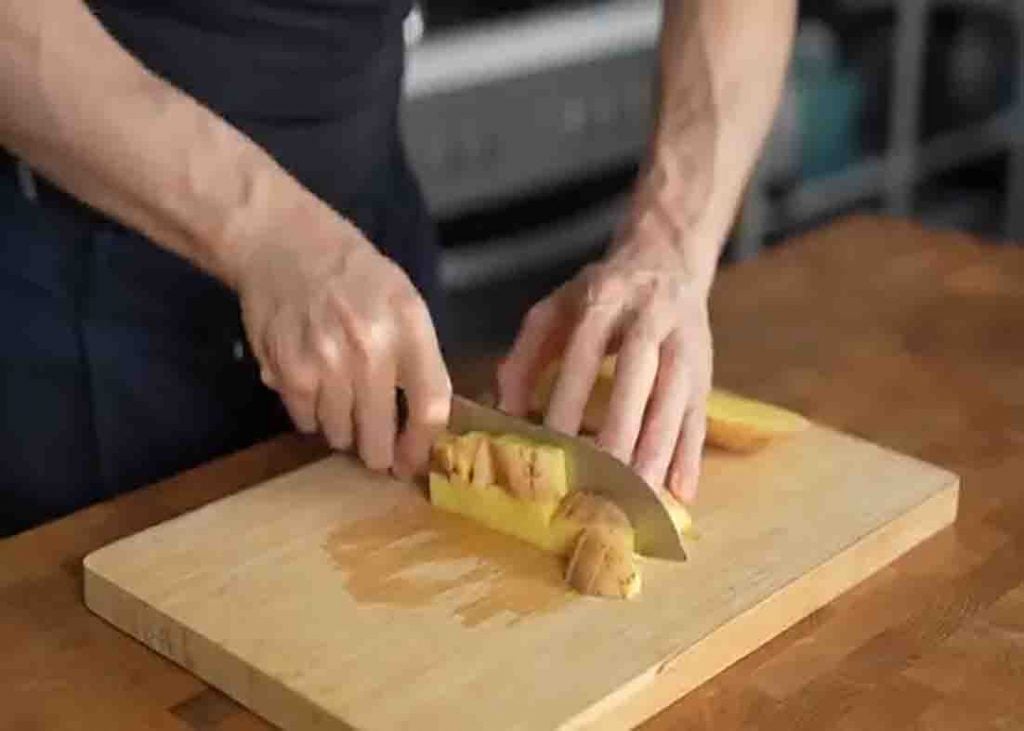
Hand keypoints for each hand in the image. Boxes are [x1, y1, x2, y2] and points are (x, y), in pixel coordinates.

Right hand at [234, 200, 450, 478]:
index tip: (413, 461)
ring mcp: (325, 362)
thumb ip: (418, 358)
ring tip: (342, 405)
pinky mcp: (287, 371)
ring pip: (340, 434)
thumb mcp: (405, 302)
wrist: (285, 245)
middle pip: (379, 433)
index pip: (429, 407)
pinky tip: (314, 388)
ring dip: (343, 432)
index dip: (421, 446)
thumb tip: (423, 425)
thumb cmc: (354, 275)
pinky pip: (305, 420)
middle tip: (376, 454)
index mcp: (409, 327)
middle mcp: (369, 348)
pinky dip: (311, 416)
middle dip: (379, 453)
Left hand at [497, 237, 711, 502]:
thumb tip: (505, 414)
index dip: (570, 397)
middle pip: (639, 376)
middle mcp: (650, 318)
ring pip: (675, 399)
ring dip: (660, 450)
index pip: (585, 352)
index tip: (553, 443)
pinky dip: (691, 455)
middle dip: (622, 428)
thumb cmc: (600, 294)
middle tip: (603, 479)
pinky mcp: (706, 368)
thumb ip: (525, 356)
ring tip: (641, 495)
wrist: (666, 257)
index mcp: (605, 300)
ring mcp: (684, 344)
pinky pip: (700, 414)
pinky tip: (681, 493)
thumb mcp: (555, 309)